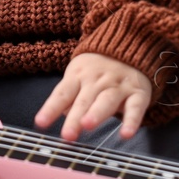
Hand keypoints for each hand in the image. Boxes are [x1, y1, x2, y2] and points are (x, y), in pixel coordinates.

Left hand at [34, 52, 152, 141]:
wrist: (128, 43)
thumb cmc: (97, 67)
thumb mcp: (78, 74)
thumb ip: (69, 96)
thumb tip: (62, 114)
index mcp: (78, 76)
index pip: (62, 94)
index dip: (51, 108)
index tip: (40, 123)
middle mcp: (97, 81)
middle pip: (83, 101)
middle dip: (74, 118)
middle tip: (67, 135)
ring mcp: (118, 86)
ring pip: (106, 101)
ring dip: (97, 113)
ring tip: (87, 126)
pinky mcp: (138, 93)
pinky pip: (135, 108)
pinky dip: (132, 121)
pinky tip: (126, 134)